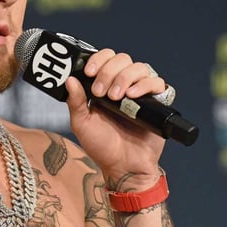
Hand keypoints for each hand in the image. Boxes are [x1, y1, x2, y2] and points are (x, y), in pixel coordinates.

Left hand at [65, 49, 167, 186]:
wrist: (123, 167)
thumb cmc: (103, 147)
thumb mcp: (82, 124)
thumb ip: (75, 102)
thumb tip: (70, 79)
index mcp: (105, 86)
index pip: (105, 58)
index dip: (98, 59)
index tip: (89, 72)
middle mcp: (123, 85)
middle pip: (122, 59)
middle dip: (109, 72)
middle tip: (101, 92)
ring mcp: (141, 93)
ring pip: (139, 67)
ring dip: (124, 78)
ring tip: (116, 97)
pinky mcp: (156, 102)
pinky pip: (157, 83)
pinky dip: (145, 85)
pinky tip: (133, 96)